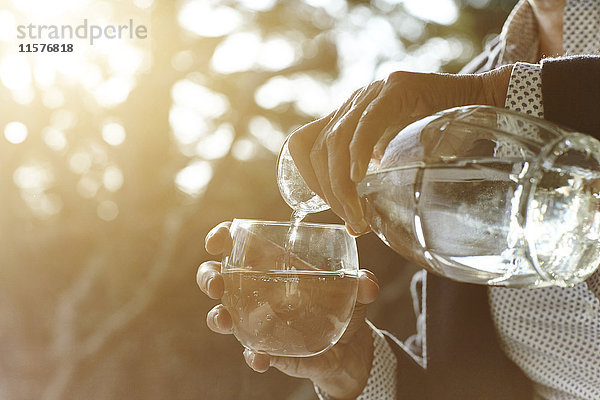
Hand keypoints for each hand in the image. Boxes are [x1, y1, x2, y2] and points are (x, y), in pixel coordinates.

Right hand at [198, 222, 379, 398]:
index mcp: (273, 264)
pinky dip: (253, 355)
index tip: (216, 240)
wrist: (350, 346)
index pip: (240, 245)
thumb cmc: (344, 305)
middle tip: (216, 283)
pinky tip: (260, 357)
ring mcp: (258, 320)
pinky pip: (251, 351)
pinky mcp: (266, 347)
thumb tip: (367, 284)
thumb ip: (362, 284)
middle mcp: (258, 289)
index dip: (222, 238)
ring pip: (223, 314)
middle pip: (219, 277)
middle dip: (208, 277)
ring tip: (224, 319)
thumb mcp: (354, 290)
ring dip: (217, 316)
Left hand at [286, 65, 512, 234]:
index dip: (308, 178)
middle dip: (328, 191)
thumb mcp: (394, 162)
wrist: (478, 101)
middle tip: (353, 220)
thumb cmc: (437, 138)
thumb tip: (354, 225)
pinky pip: (367, 124)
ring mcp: (371, 93)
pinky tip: (359, 178)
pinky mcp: (395, 89)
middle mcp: (353, 103)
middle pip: (317, 148)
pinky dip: (358, 154)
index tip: (329, 206)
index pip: (304, 145)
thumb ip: (371, 185)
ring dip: (341, 184)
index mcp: (346, 118)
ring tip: (358, 214)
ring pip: (335, 140)